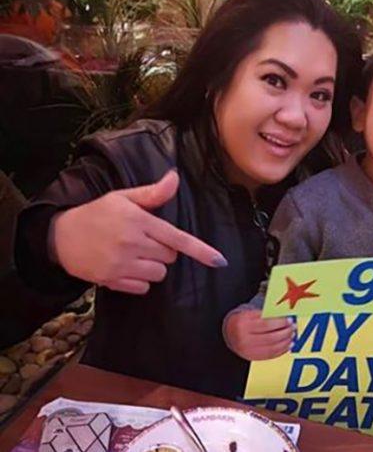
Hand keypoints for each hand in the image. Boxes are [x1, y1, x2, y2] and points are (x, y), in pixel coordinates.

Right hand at [49, 170, 227, 294]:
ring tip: (133, 253)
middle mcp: (132, 244)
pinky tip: (124, 267)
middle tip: (144, 239)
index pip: (177, 238)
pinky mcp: (112, 281)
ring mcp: (121, 264)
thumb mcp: (123, 198)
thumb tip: (175, 178)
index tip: (219, 261)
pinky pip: (142, 288)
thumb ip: (152, 193)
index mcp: (139, 221)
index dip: (201, 250)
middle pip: (170, 257)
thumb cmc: (98, 213)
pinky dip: (139, 280)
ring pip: (159, 274)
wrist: (61, 236)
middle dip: (164, 250)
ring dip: (153, 266)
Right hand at [224, 310, 293, 360]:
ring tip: (292, 335)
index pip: (266, 323)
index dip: (280, 322)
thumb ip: (267, 314)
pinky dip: (281, 350)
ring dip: (285, 342)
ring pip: (271, 347)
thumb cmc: (243, 319)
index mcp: (243, 322)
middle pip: (270, 337)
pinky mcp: (251, 357)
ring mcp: (247, 349)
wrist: (229, 332)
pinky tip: (288, 345)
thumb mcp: (251, 312)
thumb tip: (285, 316)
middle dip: (285, 332)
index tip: (289, 319)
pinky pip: (269, 355)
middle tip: (293, 327)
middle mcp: (244, 337)